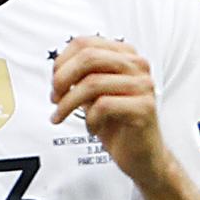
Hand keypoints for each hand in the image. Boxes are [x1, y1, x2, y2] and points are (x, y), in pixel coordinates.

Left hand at [50, 36, 170, 184]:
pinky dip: (90, 119)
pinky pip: (104, 105)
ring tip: (63, 116)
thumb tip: (56, 69)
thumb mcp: (94, 93)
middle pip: (88, 57)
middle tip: (54, 98)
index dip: (61, 61)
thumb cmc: (117, 123)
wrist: (142, 156)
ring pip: (92, 82)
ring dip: (69, 103)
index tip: (54, 83)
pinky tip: (92, 128)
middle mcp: (137, 65)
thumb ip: (80, 75)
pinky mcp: (145, 107)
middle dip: (62, 78)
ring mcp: (143, 85)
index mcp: (125, 54)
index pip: (85, 43)